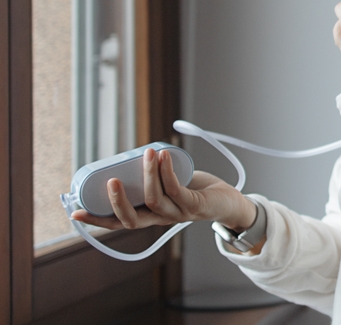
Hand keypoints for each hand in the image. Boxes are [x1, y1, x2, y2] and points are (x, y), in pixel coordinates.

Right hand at [70, 148, 256, 231]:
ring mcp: (178, 213)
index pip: (119, 223)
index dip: (97, 220)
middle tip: (111, 179)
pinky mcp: (195, 205)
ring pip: (155, 199)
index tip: (75, 210)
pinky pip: (177, 190)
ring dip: (148, 175)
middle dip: (118, 201)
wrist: (229, 200)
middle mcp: (161, 219)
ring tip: (145, 153)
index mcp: (150, 216)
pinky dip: (167, 172)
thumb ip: (153, 176)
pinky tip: (162, 156)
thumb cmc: (195, 189)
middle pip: (133, 219)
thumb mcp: (168, 184)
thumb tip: (133, 153)